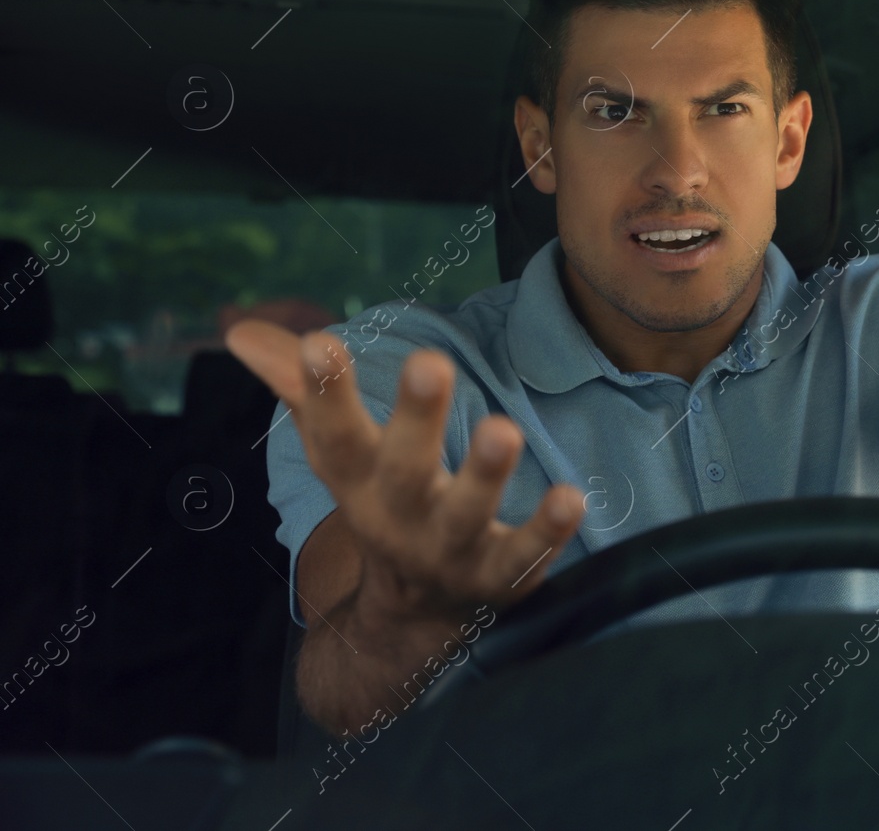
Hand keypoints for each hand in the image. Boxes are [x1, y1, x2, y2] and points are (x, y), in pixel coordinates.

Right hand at [225, 321, 586, 623]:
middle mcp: (399, 517)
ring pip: (465, 515)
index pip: (333, 437)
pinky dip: (547, 530)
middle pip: (402, 471)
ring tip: (503, 429)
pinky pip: (525, 554)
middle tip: (429, 362)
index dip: (324, 393)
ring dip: (484, 474)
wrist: (414, 615)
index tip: (318, 343)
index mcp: (358, 482)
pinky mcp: (501, 575)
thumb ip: (304, 389)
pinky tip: (572, 496)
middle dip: (415, 420)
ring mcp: (450, 550)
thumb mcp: (343, 454)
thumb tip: (240, 328)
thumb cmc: (384, 501)